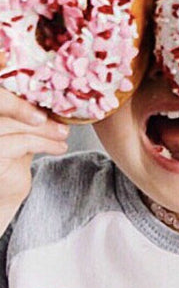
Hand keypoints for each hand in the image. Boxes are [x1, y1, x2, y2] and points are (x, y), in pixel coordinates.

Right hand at [0, 89, 68, 221]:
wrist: (5, 192)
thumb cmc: (13, 157)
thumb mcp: (22, 129)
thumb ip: (29, 112)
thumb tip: (58, 95)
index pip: (1, 95)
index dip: (22, 95)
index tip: (49, 98)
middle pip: (5, 107)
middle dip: (36, 111)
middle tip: (61, 119)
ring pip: (15, 125)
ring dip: (45, 129)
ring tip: (64, 134)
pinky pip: (21, 143)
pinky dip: (45, 143)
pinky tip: (60, 147)